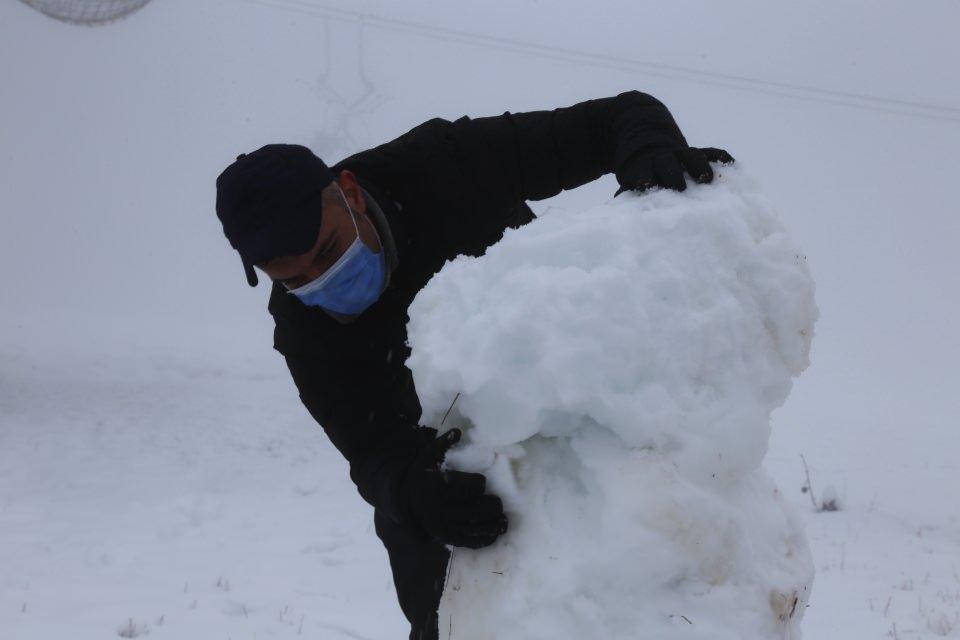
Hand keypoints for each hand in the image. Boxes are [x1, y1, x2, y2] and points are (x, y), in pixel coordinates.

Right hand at [401, 428, 507, 548]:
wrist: (404, 500)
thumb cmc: (422, 474)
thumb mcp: (427, 456)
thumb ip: (442, 444)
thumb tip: (458, 431)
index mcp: (435, 488)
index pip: (464, 488)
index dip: (477, 485)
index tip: (483, 482)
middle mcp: (438, 510)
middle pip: (472, 510)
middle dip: (490, 507)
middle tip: (498, 503)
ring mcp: (442, 526)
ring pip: (472, 528)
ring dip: (491, 526)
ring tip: (504, 522)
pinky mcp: (446, 537)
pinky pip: (467, 541)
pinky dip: (483, 539)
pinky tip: (495, 535)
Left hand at [615, 147, 734, 194]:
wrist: (651, 153)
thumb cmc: (645, 182)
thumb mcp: (633, 188)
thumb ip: (629, 200)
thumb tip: (625, 218)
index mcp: (644, 168)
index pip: (643, 172)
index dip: (644, 178)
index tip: (646, 187)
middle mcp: (664, 159)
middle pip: (667, 162)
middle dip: (673, 174)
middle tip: (680, 189)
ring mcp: (683, 154)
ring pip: (692, 154)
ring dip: (699, 165)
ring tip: (707, 179)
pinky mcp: (701, 152)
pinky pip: (713, 151)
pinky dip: (721, 157)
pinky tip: (731, 165)